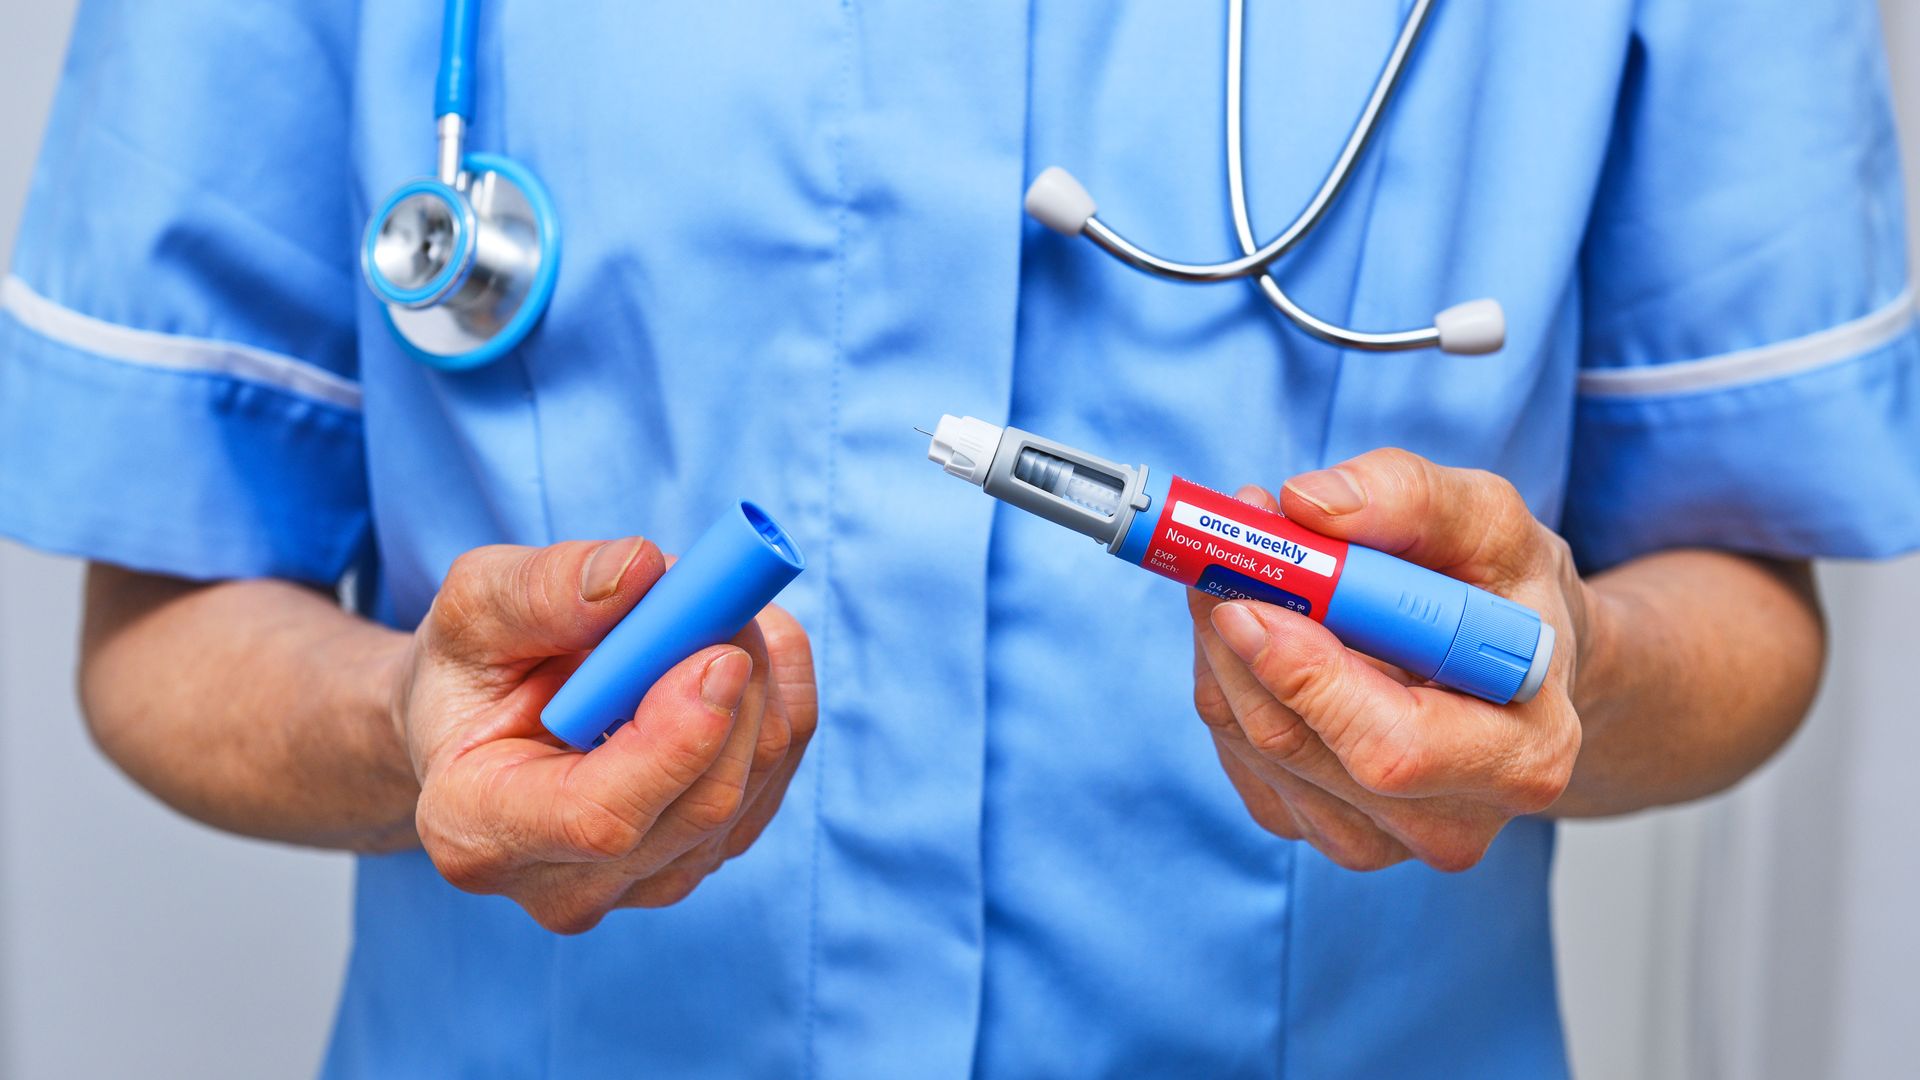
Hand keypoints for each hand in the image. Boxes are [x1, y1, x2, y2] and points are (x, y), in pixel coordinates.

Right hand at [393, 537, 816, 931]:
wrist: (486, 725)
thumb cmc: (472, 670)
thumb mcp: (472, 609)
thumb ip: (540, 590)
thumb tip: (640, 570)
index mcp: (480, 831)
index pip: (602, 819)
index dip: (676, 741)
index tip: (719, 655)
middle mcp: (567, 885)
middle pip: (702, 804)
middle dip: (736, 688)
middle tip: (725, 592)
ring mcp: (647, 881)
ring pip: (754, 783)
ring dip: (759, 679)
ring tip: (705, 612)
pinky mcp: (707, 854)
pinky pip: (778, 771)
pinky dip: (776, 695)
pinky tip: (729, 649)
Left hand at [1190, 449, 1587, 871]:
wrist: (1508, 664)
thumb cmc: (1505, 594)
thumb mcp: (1491, 522)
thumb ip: (1412, 500)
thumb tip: (1307, 504)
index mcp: (1522, 756)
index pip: (1391, 747)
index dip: (1307, 677)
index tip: (1248, 601)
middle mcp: (1451, 823)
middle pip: (1298, 746)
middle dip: (1240, 642)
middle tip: (1218, 553)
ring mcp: (1376, 839)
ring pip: (1252, 744)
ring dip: (1224, 650)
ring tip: (1242, 572)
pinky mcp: (1313, 827)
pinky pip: (1236, 753)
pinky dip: (1228, 678)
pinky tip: (1254, 629)